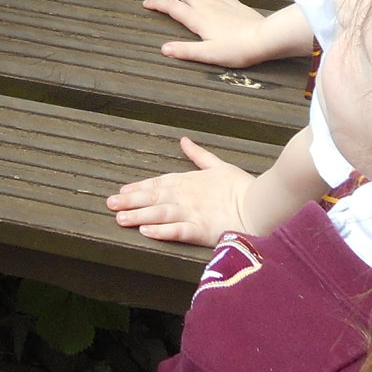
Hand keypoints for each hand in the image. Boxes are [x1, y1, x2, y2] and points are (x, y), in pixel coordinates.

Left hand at [105, 138, 254, 245]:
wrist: (261, 204)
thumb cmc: (241, 187)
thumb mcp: (218, 166)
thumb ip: (198, 155)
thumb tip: (184, 139)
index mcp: (188, 181)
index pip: (157, 183)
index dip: (138, 187)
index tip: (121, 191)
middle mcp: (186, 196)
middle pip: (153, 198)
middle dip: (130, 201)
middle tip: (110, 204)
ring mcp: (192, 213)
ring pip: (160, 213)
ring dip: (139, 215)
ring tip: (121, 218)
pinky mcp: (202, 230)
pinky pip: (178, 231)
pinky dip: (162, 231)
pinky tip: (146, 231)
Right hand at [144, 0, 271, 65]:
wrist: (264, 38)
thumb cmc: (236, 49)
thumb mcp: (208, 54)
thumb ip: (185, 51)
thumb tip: (164, 49)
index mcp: (197, 18)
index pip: (171, 6)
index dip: (156, 4)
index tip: (146, 3)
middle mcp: (206, 5)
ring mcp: (220, 1)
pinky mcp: (233, 2)